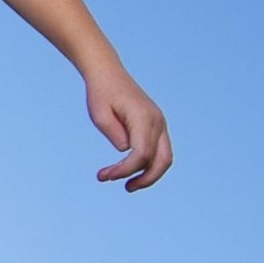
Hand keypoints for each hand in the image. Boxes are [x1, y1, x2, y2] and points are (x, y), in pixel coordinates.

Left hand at [86, 65, 171, 190]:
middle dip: (146, 179)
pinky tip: (130, 170)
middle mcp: (157, 122)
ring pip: (164, 157)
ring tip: (127, 185)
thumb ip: (113, 133)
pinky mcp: (156, 126)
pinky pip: (159, 150)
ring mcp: (159, 123)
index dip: (125, 170)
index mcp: (143, 118)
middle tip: (125, 188)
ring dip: (149, 174)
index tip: (104, 176)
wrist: (108, 74)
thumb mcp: (99, 114)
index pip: (141, 153)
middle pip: (162, 160)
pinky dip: (148, 164)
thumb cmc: (101, 94)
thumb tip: (126, 151)